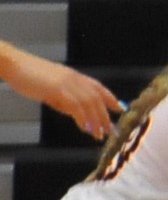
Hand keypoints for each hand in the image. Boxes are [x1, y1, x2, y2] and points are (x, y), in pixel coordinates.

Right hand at [4, 50, 120, 139]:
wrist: (16, 65)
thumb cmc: (31, 77)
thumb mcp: (52, 89)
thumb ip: (65, 100)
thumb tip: (78, 116)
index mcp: (75, 76)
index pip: (98, 87)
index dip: (110, 98)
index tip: (120, 109)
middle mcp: (75, 78)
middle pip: (97, 98)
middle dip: (105, 115)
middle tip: (110, 131)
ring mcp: (67, 83)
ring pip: (89, 102)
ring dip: (96, 120)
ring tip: (99, 134)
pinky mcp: (57, 88)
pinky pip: (75, 104)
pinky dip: (82, 117)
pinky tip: (85, 127)